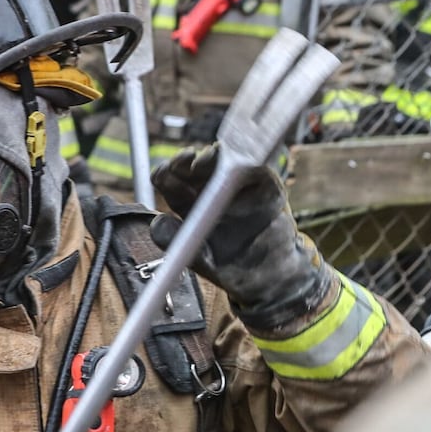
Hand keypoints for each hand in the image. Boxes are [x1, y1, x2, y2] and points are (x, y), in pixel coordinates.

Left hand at [150, 144, 329, 323]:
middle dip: (187, 158)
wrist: (272, 277)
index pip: (169, 179)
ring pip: (223, 158)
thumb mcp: (199, 259)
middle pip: (192, 164)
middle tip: (188, 159)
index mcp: (188, 203)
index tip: (166, 172)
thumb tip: (157, 220)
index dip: (166, 172)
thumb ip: (176, 242)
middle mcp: (209, 188)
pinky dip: (250, 160)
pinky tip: (245, 162)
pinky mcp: (264, 183)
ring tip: (213, 158)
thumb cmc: (231, 269)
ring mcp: (237, 183)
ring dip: (216, 154)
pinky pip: (257, 166)